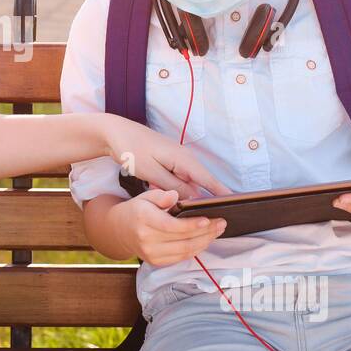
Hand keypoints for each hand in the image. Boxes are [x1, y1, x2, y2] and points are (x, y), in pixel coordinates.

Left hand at [104, 116, 231, 198]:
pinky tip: (162, 191)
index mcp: (184, 159)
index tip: (236, 205)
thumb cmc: (131, 149)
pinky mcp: (168, 164)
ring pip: (187, 184)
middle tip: (209, 218)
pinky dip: (172, 188)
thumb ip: (173, 187)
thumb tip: (193, 199)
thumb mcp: (151, 172)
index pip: (209, 180)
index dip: (222, 193)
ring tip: (181, 203)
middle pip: (201, 184)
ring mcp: (176, 161)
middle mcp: (184, 159)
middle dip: (203, 199)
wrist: (114, 133)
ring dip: (182, 195)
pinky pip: (176, 180)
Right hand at [107, 189, 227, 266]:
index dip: (193, 224)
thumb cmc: (137, 210)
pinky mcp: (156, 262)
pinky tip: (205, 239)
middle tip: (221, 222)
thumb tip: (176, 196)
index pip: (172, 226)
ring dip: (205, 241)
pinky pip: (181, 258)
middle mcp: (146, 239)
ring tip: (217, 231)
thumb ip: (161, 195)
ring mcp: (151, 253)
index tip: (209, 219)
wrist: (119, 230)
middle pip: (183, 239)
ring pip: (185, 251)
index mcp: (144, 219)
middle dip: (206, 232)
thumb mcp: (146, 196)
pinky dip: (196, 249)